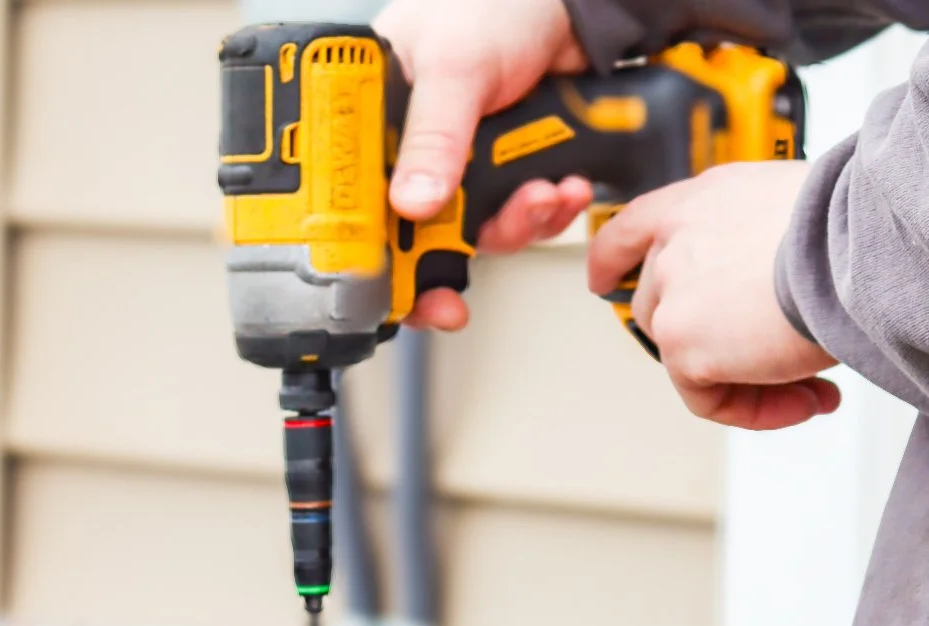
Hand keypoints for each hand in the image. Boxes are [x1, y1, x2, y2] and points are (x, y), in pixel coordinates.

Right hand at [374, 0, 591, 329]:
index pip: (354, 201)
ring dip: (514, 226)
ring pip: (475, 232)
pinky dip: (545, 210)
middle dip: (447, 261)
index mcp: (375, 118)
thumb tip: (412, 204)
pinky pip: (519, 216)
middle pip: (414, 234)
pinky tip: (562, 187)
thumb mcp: (456, 65)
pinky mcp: (504, 174)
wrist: (575, 4)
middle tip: (453, 294)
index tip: (387, 290)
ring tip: (541, 196)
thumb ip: (434, 137)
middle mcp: (413, 148)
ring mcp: (461, 165)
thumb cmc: (498, 3)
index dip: (368, 256)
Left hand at [588, 161, 840, 429]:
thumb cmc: (842, 223)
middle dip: (716, 345)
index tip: (601, 279)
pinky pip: (708, 400)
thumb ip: (754, 248)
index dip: (612, 259)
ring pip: (685, 361)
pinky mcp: (682, 345)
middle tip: (776, 360)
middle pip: (661, 311)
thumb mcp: (787, 215)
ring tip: (808, 383)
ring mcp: (672, 295)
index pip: (633, 228)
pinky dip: (757, 410)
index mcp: (701, 201)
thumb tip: (771, 294)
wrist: (851, 241)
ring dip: (749, 382)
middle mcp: (676, 242)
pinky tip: (805, 398)